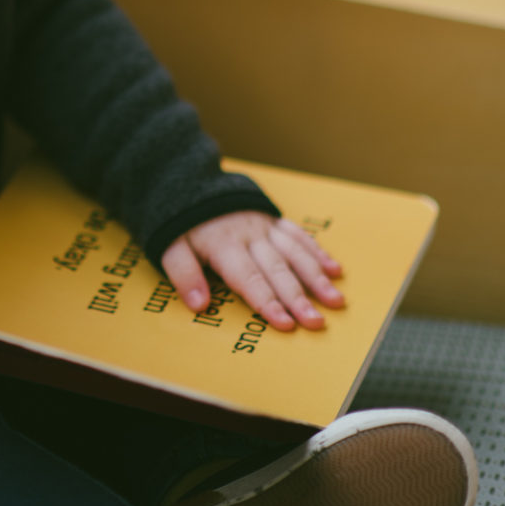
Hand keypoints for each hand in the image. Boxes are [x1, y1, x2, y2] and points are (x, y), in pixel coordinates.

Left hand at [160, 211, 344, 332]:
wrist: (189, 181)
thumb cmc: (181, 223)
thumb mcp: (169, 246)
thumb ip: (183, 274)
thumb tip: (199, 305)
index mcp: (223, 245)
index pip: (248, 279)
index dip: (267, 303)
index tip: (286, 324)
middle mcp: (249, 235)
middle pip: (277, 269)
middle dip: (298, 298)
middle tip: (317, 322)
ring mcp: (264, 225)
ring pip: (294, 252)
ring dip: (316, 277)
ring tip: (335, 300)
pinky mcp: (273, 219)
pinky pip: (298, 235)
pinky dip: (317, 252)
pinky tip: (335, 270)